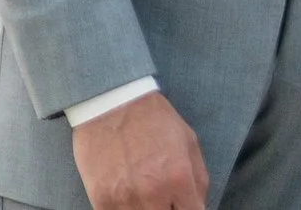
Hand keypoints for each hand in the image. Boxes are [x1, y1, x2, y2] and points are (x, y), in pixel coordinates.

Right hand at [73, 92, 208, 209]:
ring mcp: (126, 200)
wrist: (113, 101)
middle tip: (164, 199)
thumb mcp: (188, 140)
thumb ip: (198, 178)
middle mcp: (154, 193)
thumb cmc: (153, 119)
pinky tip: (127, 199)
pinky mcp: (102, 201)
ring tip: (145, 197)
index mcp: (179, 177)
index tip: (182, 205)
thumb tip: (199, 206)